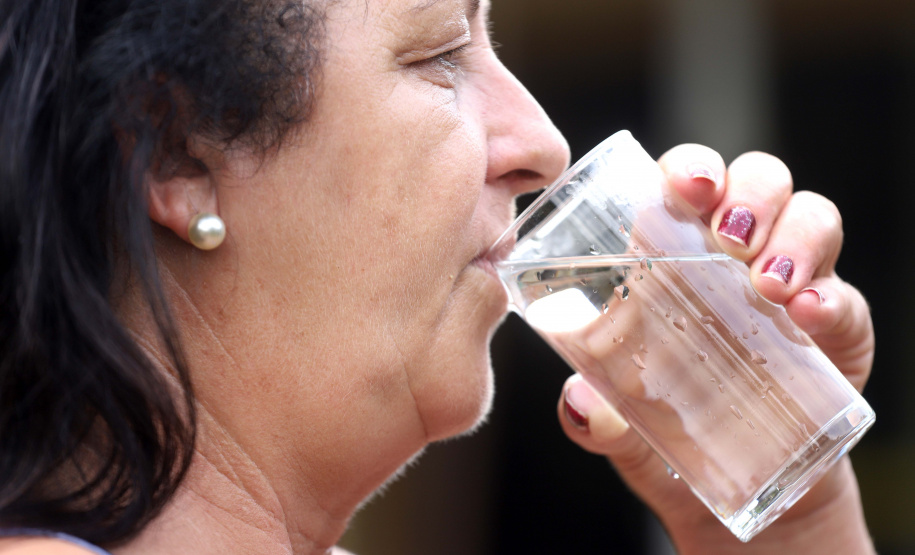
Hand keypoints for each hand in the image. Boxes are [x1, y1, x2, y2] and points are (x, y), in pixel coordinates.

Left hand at [556, 145, 874, 553]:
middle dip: (750, 193)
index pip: (688, 181)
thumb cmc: (662, 420)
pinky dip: (832, 297)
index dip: (691, 168)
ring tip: (769, 286)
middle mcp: (736, 252)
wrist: (729, 474)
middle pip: (758, 180)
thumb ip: (591, 414)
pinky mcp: (835, 325)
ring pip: (812, 216)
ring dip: (795, 237)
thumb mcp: (617, 418)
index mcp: (675, 249)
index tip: (684, 189)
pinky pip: (846, 295)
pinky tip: (809, 315)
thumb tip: (580, 405)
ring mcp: (789, 281)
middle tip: (730, 238)